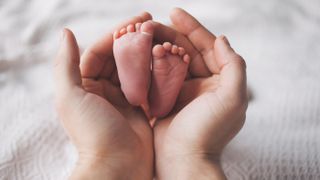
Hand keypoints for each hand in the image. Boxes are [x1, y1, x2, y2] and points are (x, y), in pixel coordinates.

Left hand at [54, 13, 153, 179]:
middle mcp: (103, 90)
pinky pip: (147, 83)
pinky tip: (165, 58)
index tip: (136, 21)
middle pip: (118, 57)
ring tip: (160, 38)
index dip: (116, 34)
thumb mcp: (71, 97)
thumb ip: (66, 64)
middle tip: (151, 23)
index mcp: (85, 85)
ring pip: (134, 68)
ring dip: (146, 53)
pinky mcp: (140, 107)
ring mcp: (123, 98)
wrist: (117, 166)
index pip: (100, 51)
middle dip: (133, 40)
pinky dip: (155, 70)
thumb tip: (66, 33)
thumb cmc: (92, 133)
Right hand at [152, 8, 247, 179]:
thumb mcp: (232, 98)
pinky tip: (139, 54)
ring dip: (158, 47)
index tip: (174, 12)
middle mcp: (202, 83)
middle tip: (150, 23)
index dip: (192, 27)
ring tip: (143, 35)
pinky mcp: (165, 99)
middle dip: (170, 35)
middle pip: (186, 50)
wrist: (183, 160)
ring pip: (170, 60)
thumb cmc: (208, 131)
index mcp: (219, 81)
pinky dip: (149, 64)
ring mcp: (182, 91)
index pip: (207, 46)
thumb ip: (234, 66)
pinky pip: (157, 75)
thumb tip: (222, 39)